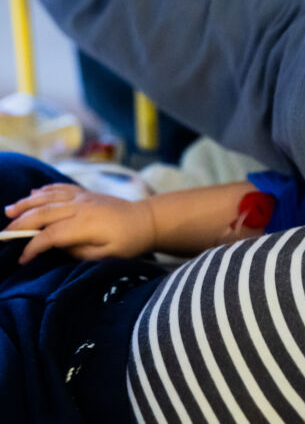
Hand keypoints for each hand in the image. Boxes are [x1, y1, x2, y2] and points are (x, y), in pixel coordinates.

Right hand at [4, 183, 155, 262]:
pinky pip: (60, 188)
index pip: (49, 235)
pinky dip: (44, 191)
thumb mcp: (106, 255)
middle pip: (42, 213)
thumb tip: (57, 246)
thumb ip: (79, 252)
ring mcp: (82, 197)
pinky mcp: (86, 192)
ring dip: (26, 203)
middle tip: (4, 235)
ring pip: (48, 196)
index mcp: (85, 224)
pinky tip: (32, 194)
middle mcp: (80, 206)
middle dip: (20, 224)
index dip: (33, 247)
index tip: (22, 258)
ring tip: (9, 211)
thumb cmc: (129, 241)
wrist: (148, 219)